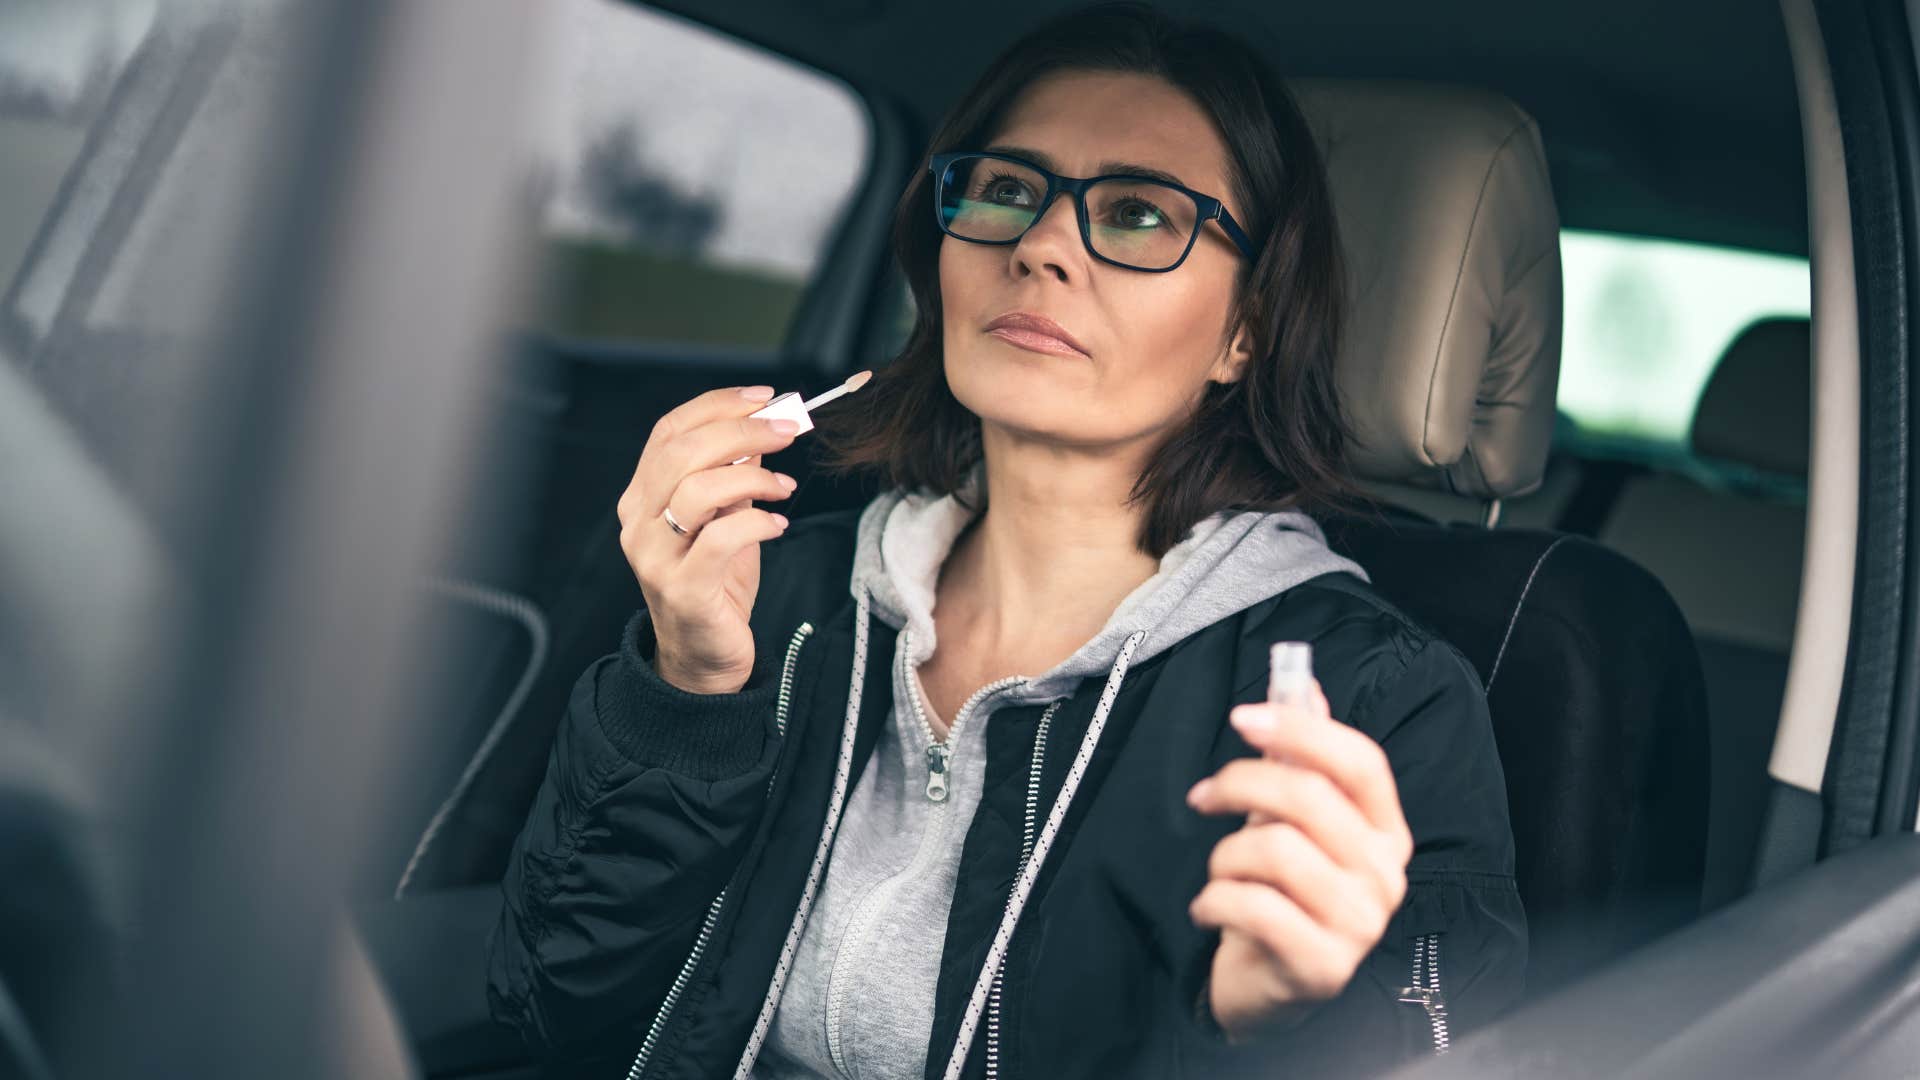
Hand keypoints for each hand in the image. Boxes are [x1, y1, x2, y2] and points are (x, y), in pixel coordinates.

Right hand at [615, 386, 801, 694]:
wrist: (704, 656)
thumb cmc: (716, 585)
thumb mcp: (726, 520)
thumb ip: (734, 476)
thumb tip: (761, 428)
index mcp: (642, 498)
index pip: (669, 432)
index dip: (716, 406)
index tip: (764, 397)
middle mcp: (639, 523)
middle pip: (683, 452)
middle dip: (742, 431)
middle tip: (788, 430)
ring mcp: (656, 558)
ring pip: (698, 490)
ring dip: (753, 476)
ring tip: (785, 486)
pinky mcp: (684, 589)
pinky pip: (721, 539)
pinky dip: (757, 522)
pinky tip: (777, 523)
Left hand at [1185, 685, 1414, 1040]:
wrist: (1269, 988)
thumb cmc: (1281, 894)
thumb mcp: (1291, 821)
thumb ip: (1302, 759)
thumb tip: (1303, 685)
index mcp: (1385, 831)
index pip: (1362, 763)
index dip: (1303, 731)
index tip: (1242, 717)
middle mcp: (1385, 876)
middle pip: (1310, 798)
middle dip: (1239, 784)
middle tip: (1202, 796)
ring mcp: (1360, 925)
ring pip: (1274, 850)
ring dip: (1225, 855)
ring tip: (1221, 873)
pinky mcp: (1323, 967)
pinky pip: (1254, 907)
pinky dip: (1214, 900)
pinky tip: (1210, 909)